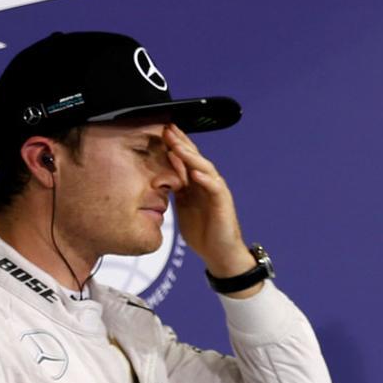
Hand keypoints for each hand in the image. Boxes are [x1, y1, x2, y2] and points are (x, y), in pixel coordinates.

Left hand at [163, 124, 259, 292]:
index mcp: (195, 184)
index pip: (185, 158)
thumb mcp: (182, 207)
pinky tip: (195, 173)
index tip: (160, 131)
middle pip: (194, 157)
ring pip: (204, 168)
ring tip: (178, 147)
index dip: (174, 144)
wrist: (220, 253)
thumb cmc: (203, 233)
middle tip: (167, 129)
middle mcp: (207, 183)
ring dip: (191, 157)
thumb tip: (158, 176)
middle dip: (181, 143)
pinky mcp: (223, 203)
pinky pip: (215, 188)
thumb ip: (175, 190)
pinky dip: (205, 179)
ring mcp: (216, 191)